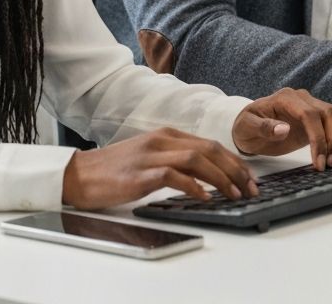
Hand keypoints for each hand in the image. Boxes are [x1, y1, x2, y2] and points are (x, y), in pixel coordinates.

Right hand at [61, 127, 257, 209]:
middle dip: (235, 168)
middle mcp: (162, 139)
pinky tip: (204, 197)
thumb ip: (174, 159)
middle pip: (209, 148)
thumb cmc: (115, 169)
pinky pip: (174, 176)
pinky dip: (193, 186)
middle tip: (251, 188)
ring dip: (221, 177)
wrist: (81, 174)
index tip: (249, 177)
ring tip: (235, 193)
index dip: (233, 160)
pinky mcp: (141, 173)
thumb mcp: (149, 156)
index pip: (209, 143)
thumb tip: (205, 175)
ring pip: (197, 159)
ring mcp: (151, 155)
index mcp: (166, 134)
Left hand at [232, 88, 331, 169]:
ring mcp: (312, 106)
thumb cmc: (247, 127)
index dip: (318, 137)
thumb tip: (284, 129)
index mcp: (285, 98)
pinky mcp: (318, 118)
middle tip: (326, 164)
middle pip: (330, 113)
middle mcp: (302, 98)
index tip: (318, 160)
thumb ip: (264, 127)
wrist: (250, 128)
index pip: (309, 114)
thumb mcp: (247, 128)